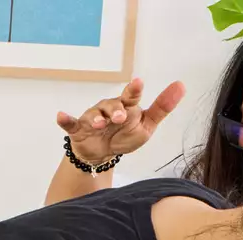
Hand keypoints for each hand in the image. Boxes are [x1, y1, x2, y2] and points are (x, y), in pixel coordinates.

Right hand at [56, 78, 185, 163]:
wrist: (104, 154)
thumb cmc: (125, 135)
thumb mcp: (146, 125)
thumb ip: (162, 107)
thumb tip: (181, 85)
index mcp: (126, 106)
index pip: (131, 96)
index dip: (134, 90)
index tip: (138, 83)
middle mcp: (108, 109)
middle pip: (111, 105)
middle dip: (115, 110)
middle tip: (121, 118)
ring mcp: (92, 118)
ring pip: (93, 114)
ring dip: (96, 117)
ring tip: (100, 123)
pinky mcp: (78, 129)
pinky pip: (70, 124)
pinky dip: (65, 120)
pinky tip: (60, 116)